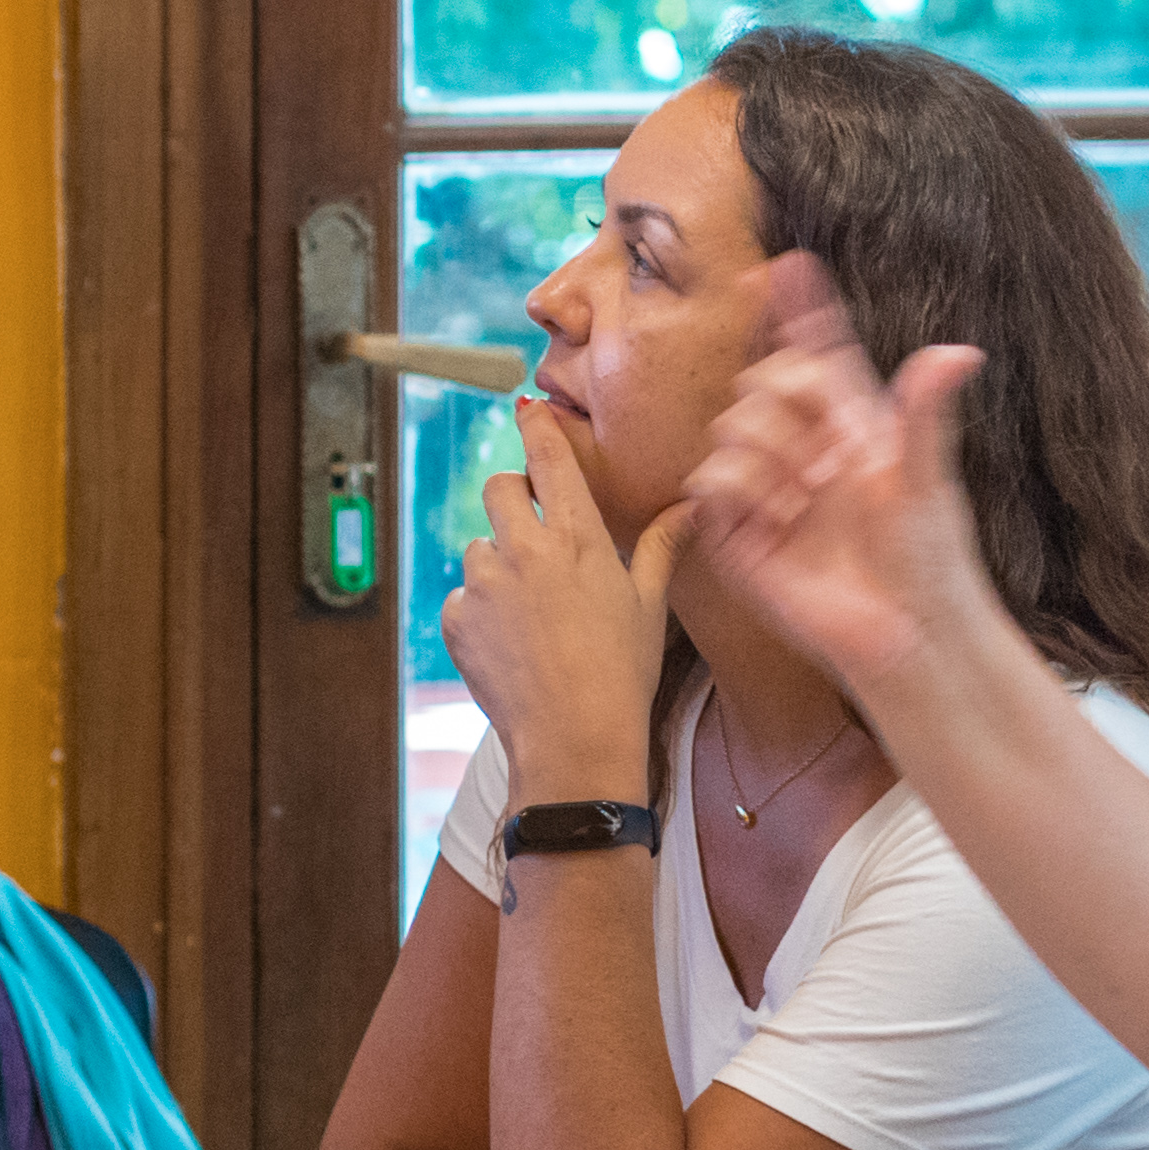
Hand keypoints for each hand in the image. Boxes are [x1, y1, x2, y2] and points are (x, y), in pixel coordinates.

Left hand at [439, 393, 685, 796]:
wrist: (574, 738)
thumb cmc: (623, 671)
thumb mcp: (649, 604)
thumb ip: (660, 546)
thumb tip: (691, 505)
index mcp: (577, 537)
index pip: (550, 459)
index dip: (537, 429)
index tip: (526, 411)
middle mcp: (523, 548)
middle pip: (498, 488)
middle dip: (511, 498)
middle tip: (532, 531)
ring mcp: (485, 583)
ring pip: (479, 548)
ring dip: (498, 566)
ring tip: (532, 615)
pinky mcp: (457, 619)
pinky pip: (463, 597)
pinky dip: (481, 613)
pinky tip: (512, 646)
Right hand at [684, 257, 1005, 693]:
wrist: (905, 630)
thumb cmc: (929, 557)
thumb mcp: (927, 477)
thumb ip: (927, 411)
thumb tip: (961, 350)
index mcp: (850, 424)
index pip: (818, 351)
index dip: (801, 308)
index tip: (787, 263)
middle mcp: (804, 448)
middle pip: (764, 378)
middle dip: (784, 401)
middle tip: (826, 458)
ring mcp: (767, 488)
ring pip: (733, 424)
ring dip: (768, 453)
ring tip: (806, 500)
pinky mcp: (737, 531)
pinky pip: (710, 480)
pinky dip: (741, 490)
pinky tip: (779, 520)